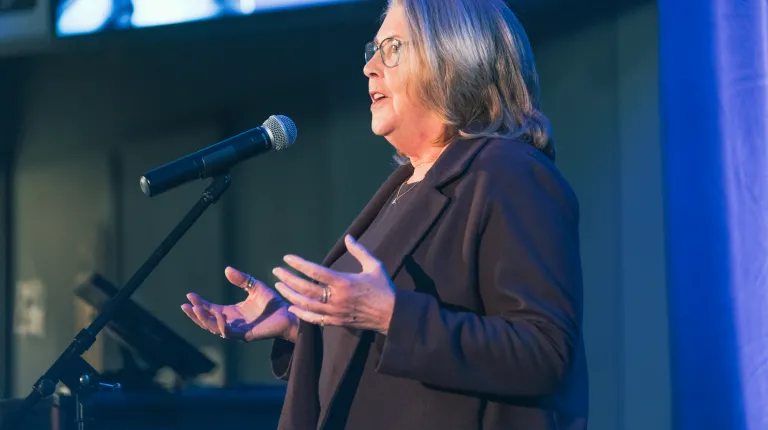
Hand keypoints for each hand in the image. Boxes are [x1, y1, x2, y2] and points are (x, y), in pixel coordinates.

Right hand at [181, 267, 298, 342]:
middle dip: (195, 314)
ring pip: (214, 328)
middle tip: (186, 305)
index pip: (210, 309)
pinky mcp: (246, 335)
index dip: (199, 303)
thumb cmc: (273, 303)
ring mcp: (238, 331)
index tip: (189, 295)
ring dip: (203, 320)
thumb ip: (242, 280)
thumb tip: (227, 270)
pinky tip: (219, 315)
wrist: (289, 314)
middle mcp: (232, 323)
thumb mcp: (255, 287)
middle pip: (208, 321)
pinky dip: (222, 326)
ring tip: (195, 309)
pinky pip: (230, 333)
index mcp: (232, 313)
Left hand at [272, 235, 395, 334]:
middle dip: (288, 279)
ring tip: (280, 286)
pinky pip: (314, 319)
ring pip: (306, 304)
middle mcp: (337, 298)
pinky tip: (291, 306)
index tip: (287, 258)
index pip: (315, 271)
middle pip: (306, 289)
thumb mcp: (374, 265)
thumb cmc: (384, 288)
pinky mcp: (336, 322)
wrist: (392, 315)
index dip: (299, 264)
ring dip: (290, 295)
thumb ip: (359, 251)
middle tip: (276, 271)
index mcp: (345, 282)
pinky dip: (301, 313)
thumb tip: (348, 237)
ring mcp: (335, 312)